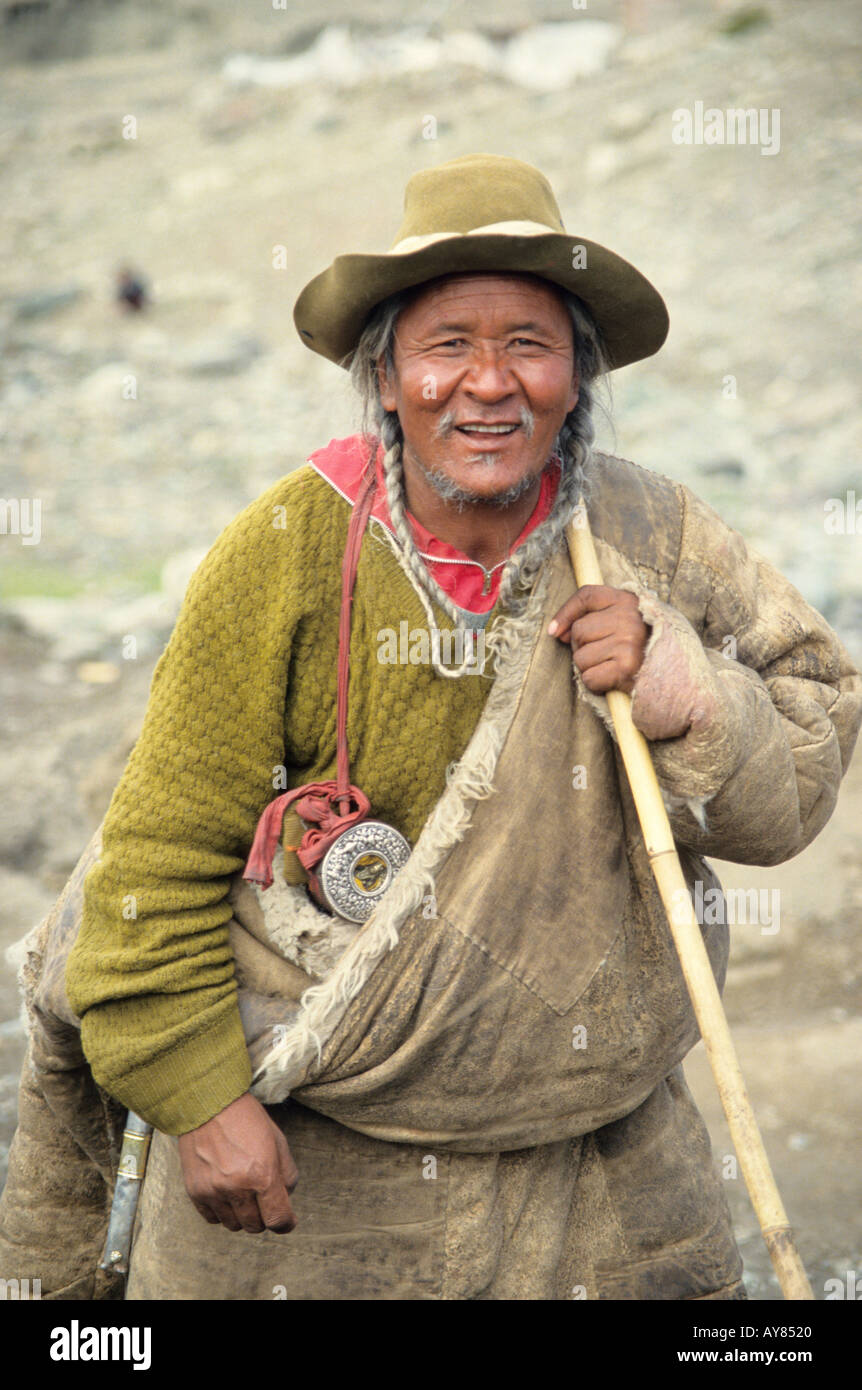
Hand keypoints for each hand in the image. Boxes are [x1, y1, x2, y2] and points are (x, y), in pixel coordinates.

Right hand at [178, 1091, 298, 1233]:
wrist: (208, 1104)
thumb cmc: (246, 1119)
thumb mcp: (277, 1141)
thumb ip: (287, 1174)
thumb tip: (287, 1198)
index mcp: (262, 1175)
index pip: (277, 1219)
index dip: (286, 1223)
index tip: (287, 1220)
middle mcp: (236, 1189)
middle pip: (255, 1226)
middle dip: (264, 1217)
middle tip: (264, 1199)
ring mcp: (213, 1192)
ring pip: (234, 1225)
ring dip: (242, 1215)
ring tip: (243, 1192)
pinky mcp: (195, 1192)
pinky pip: (212, 1219)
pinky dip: (222, 1212)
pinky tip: (226, 1193)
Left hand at [548, 585, 648, 694]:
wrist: (675, 676)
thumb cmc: (642, 648)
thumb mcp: (625, 621)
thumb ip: (593, 618)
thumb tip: (556, 632)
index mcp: (628, 600)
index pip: (586, 596)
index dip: (565, 613)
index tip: (555, 632)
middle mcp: (629, 617)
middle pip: (578, 630)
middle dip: (583, 647)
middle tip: (604, 654)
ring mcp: (629, 641)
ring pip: (580, 657)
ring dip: (589, 667)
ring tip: (611, 666)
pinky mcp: (627, 666)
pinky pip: (589, 678)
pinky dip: (596, 684)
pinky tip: (612, 680)